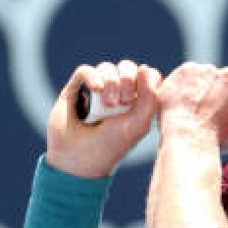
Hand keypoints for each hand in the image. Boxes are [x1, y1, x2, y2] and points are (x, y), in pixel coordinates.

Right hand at [46, 61, 161, 177]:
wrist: (80, 159)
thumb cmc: (112, 145)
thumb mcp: (138, 125)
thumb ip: (150, 98)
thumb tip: (146, 68)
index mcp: (136, 100)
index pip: (146, 74)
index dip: (146, 78)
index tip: (142, 98)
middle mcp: (117, 92)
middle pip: (127, 67)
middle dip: (128, 79)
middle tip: (125, 101)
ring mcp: (96, 89)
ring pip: (107, 68)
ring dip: (111, 81)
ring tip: (108, 104)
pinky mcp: (76, 89)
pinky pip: (85, 70)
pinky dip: (92, 76)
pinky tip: (96, 89)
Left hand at [157, 63, 227, 152]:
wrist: (188, 136)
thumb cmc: (212, 142)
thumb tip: (224, 120)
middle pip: (224, 75)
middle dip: (215, 87)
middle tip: (204, 105)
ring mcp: (208, 70)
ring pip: (203, 74)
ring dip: (198, 85)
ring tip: (189, 105)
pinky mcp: (187, 69)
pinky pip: (186, 73)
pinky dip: (181, 83)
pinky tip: (178, 99)